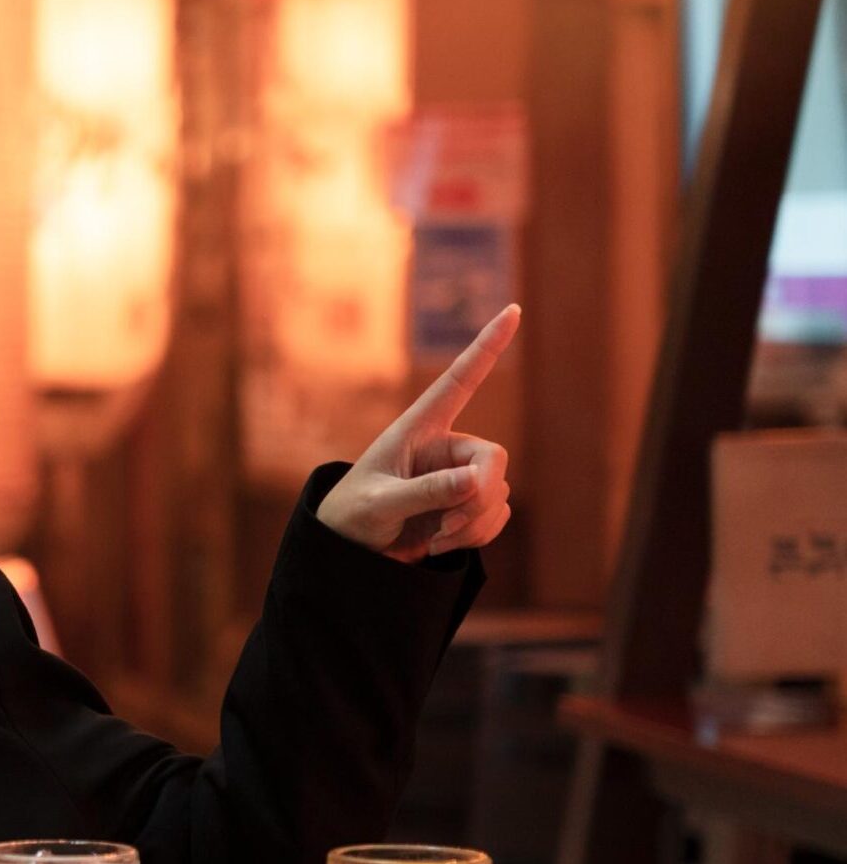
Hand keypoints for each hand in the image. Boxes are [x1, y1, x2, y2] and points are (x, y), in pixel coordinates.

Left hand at [317, 305, 519, 561]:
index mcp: (419, 428)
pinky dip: (476, 535)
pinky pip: (498, 516)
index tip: (512, 310)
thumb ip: (425, 492)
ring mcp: (459, 477)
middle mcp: (445, 447)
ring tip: (432, 536)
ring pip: (498, 493)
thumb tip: (476, 481)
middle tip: (447, 525)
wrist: (351, 553)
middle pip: (494, 459)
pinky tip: (440, 542)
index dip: (487, 346)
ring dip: (473, 523)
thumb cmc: (353, 518)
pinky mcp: (467, 506)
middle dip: (479, 497)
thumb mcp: (380, 504)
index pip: (460, 380)